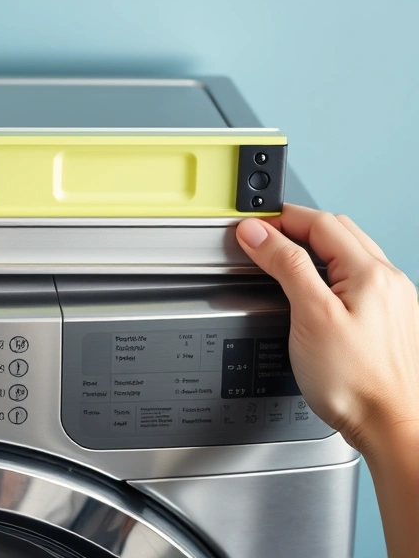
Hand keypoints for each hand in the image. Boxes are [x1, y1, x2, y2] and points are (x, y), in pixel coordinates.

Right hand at [235, 205, 418, 451]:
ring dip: (315, 246)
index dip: (281, 219)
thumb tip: (259, 234)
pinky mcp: (389, 320)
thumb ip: (285, 266)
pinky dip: (330, 270)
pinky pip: (358, 278)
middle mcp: (388, 281)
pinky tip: (315, 287)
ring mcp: (393, 301)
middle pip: (338, 231)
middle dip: (297, 226)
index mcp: (371, 273)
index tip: (251, 227)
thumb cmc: (356, 381)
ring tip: (282, 256)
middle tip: (262, 237)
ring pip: (350, 253)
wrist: (391, 425)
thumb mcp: (310, 316)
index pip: (320, 223)